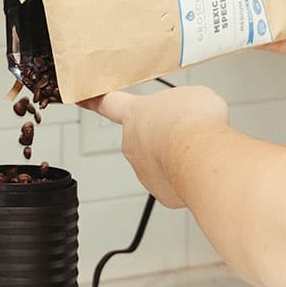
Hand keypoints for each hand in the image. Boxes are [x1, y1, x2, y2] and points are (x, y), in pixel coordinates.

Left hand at [79, 86, 228, 208]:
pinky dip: (187, 177)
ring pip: (163, 161)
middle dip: (166, 135)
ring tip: (198, 150)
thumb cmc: (194, 122)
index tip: (83, 100)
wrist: (202, 155)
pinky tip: (198, 168)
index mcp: (135, 114)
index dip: (95, 102)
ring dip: (179, 157)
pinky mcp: (160, 191)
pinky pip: (175, 182)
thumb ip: (179, 106)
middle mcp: (132, 143)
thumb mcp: (191, 95)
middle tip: (188, 132)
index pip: (109, 104)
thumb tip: (184, 119)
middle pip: (147, 137)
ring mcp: (143, 170)